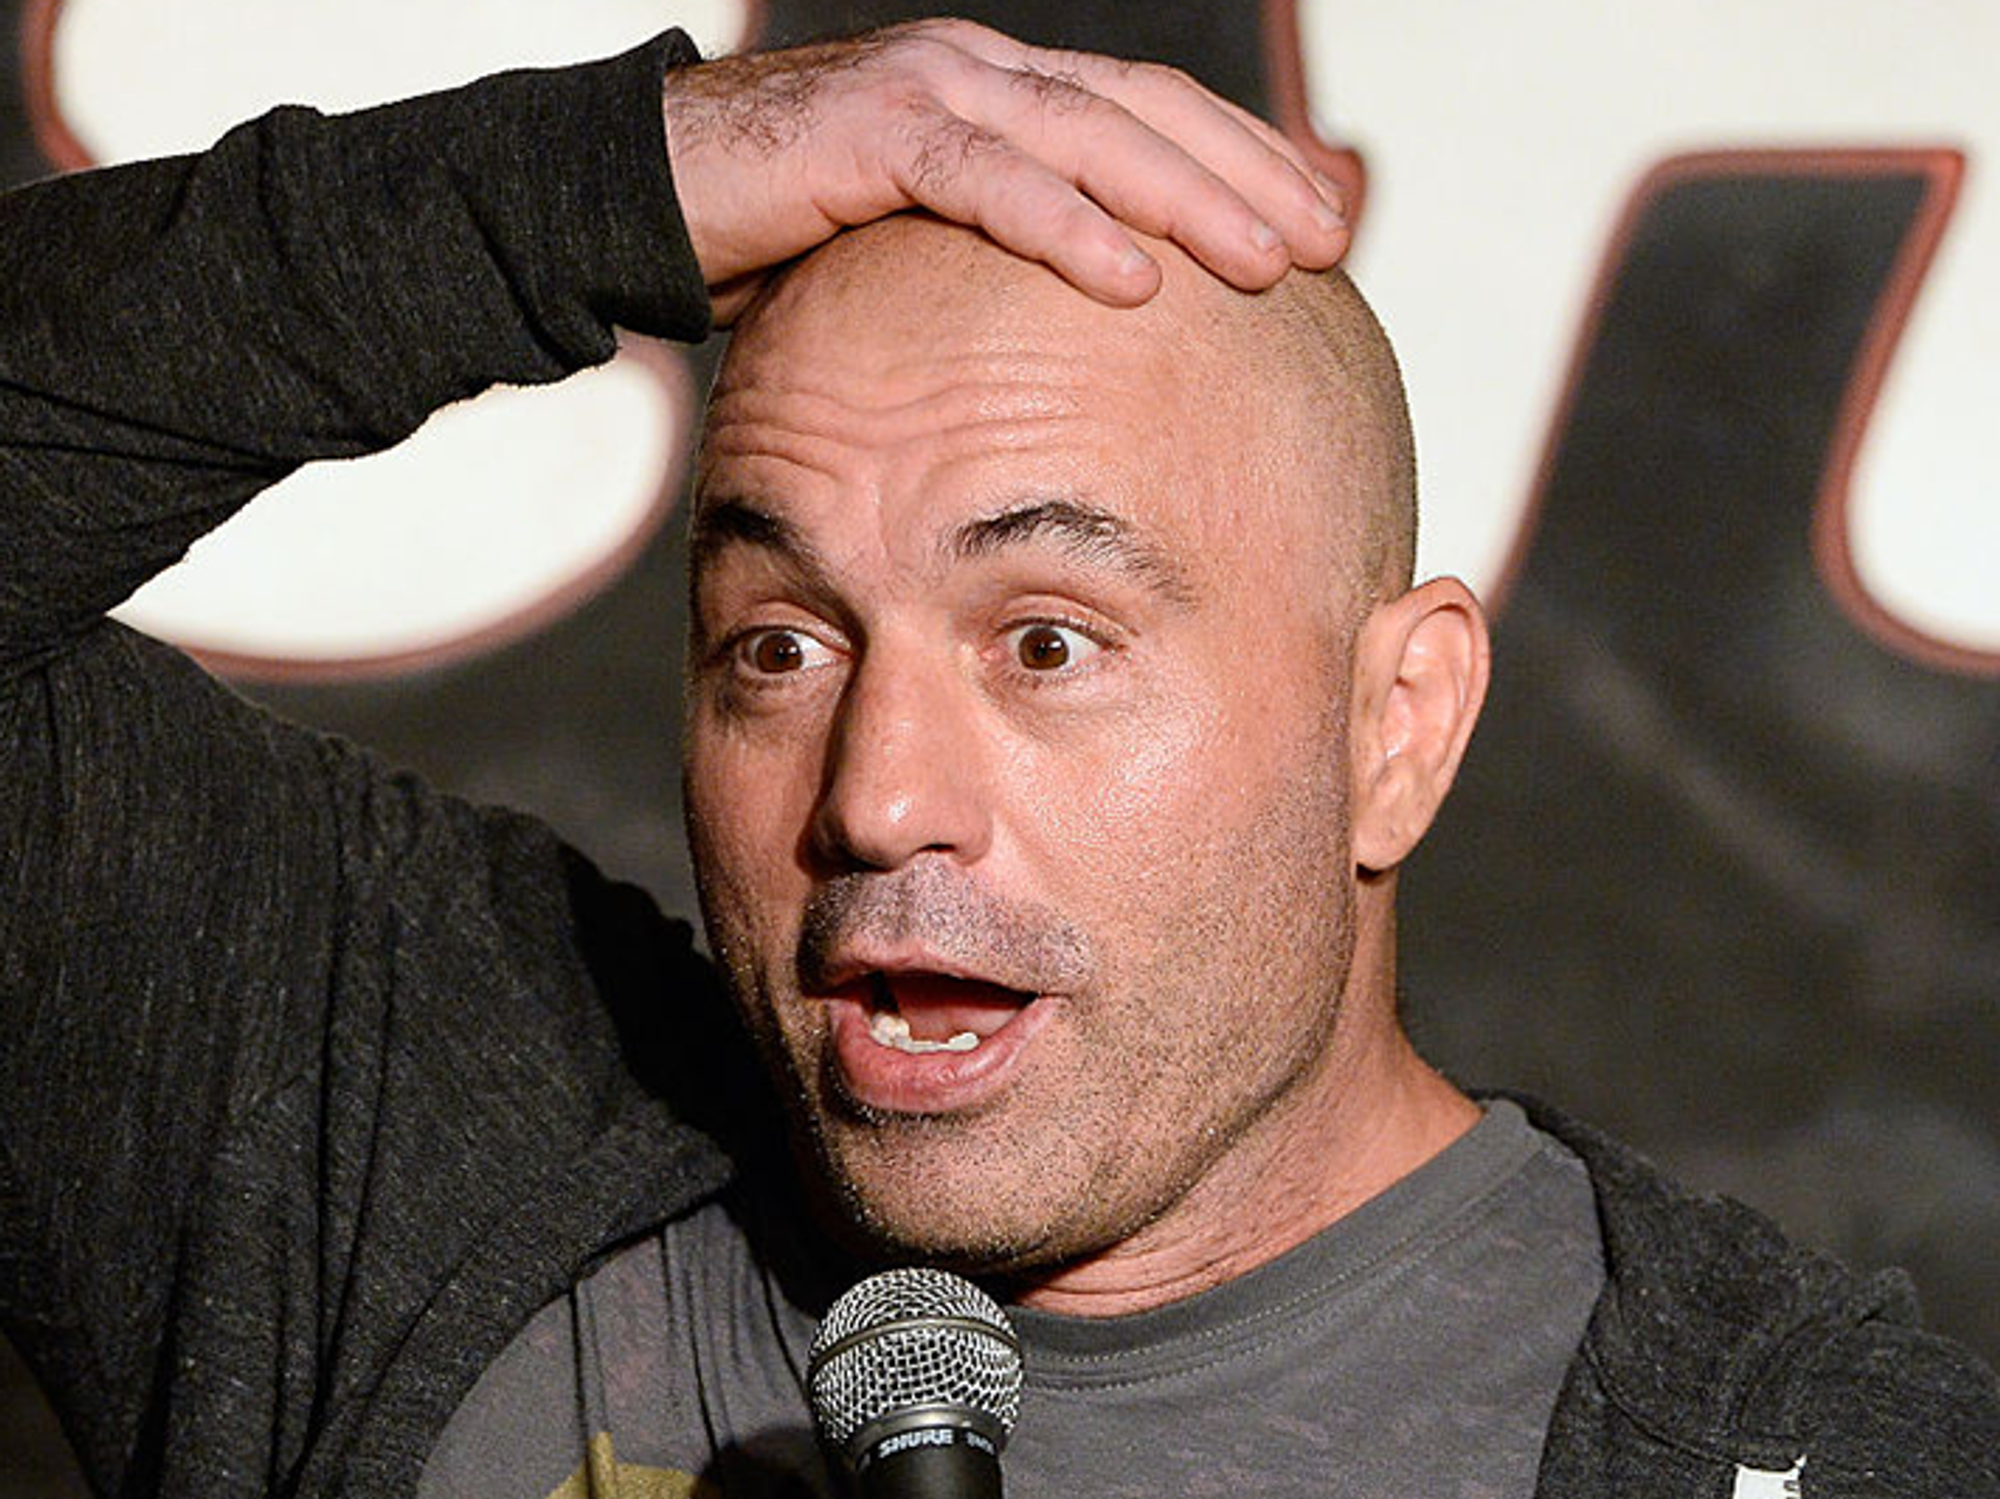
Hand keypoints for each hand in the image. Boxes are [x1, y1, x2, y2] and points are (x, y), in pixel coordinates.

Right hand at [662, 18, 1348, 322]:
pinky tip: (1135, 280)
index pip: (1149, 113)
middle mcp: (980, 72)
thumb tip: (1078, 339)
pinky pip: (989, 181)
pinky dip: (1066, 228)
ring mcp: (929, 90)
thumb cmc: (781, 236)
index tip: (1318, 219)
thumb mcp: (917, 250)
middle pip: (1146, 112)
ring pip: (1089, 135)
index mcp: (1001, 93)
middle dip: (1247, 173)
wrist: (639, 192)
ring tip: (1269, 260)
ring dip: (1189, 198)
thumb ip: (996, 267)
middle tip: (1329, 237)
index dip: (1239, 158)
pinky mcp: (871, 133)